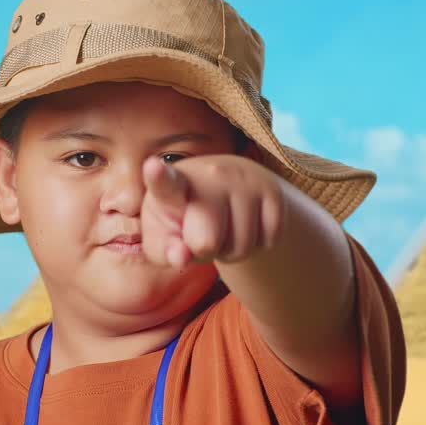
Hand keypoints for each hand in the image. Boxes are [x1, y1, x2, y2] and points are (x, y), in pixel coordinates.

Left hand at [140, 154, 284, 268]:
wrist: (229, 190)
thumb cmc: (185, 219)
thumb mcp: (165, 236)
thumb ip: (165, 250)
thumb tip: (182, 257)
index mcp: (173, 184)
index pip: (165, 183)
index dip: (158, 176)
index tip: (152, 167)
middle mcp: (210, 175)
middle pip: (207, 242)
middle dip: (205, 251)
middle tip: (200, 233)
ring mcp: (244, 181)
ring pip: (241, 247)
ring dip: (232, 252)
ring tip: (224, 229)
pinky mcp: (273, 191)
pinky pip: (268, 242)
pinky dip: (258, 247)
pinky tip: (247, 226)